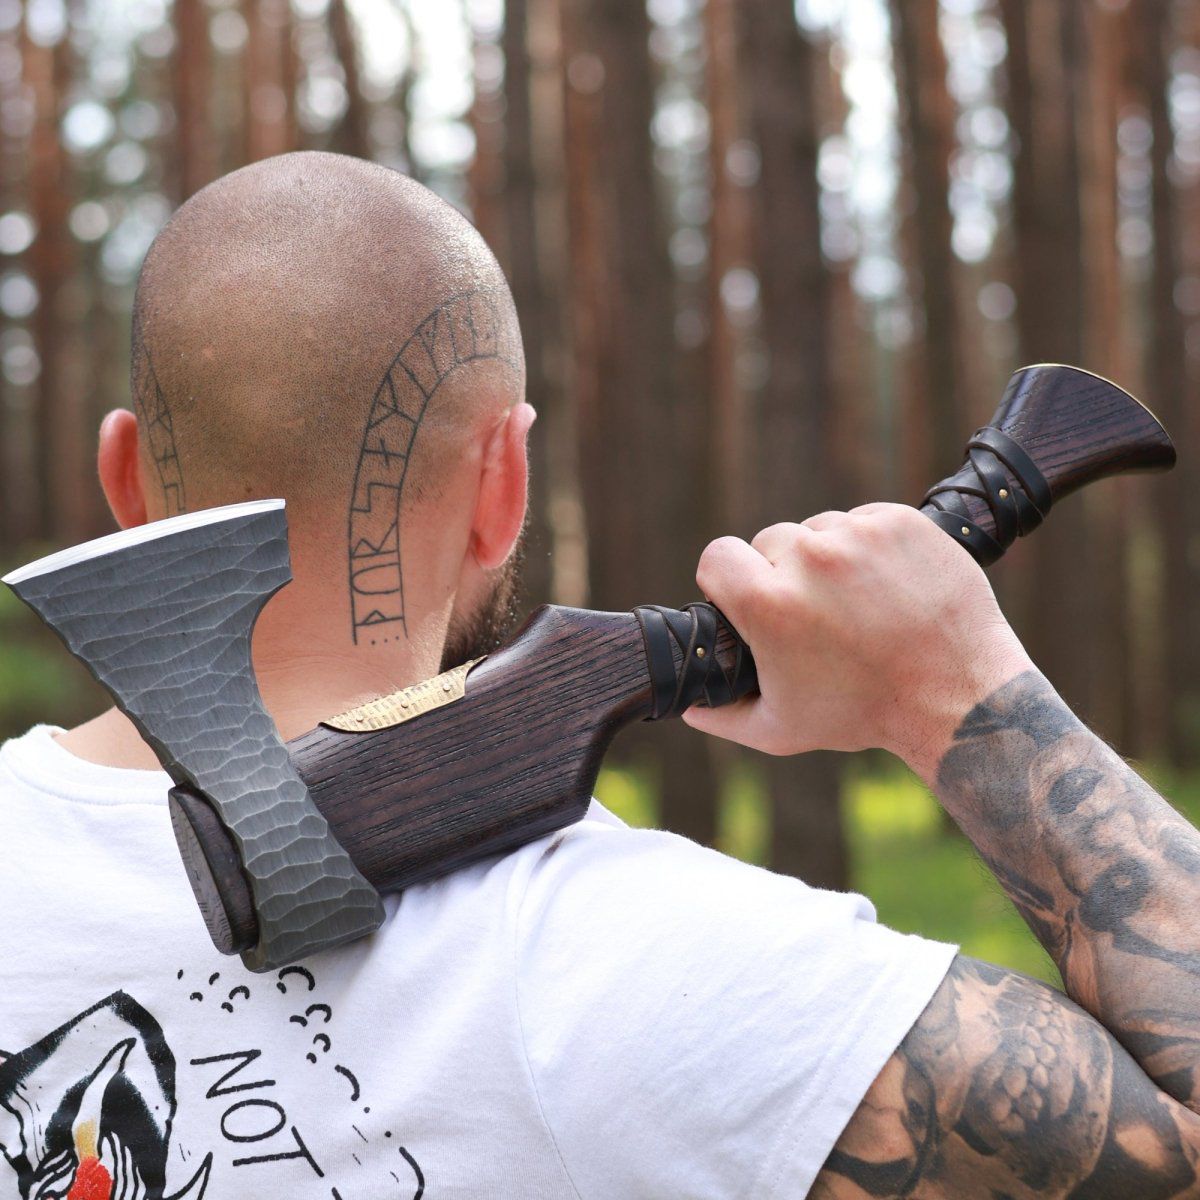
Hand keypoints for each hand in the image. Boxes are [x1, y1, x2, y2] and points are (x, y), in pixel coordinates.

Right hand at [683, 503, 1034, 779]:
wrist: (958, 694)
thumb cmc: (864, 714)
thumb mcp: (780, 730)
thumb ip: (723, 715)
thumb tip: (689, 707)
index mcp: (769, 603)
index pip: (717, 555)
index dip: (725, 578)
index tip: (744, 596)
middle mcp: (810, 559)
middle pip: (770, 541)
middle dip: (782, 572)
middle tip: (814, 613)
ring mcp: (859, 535)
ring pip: (819, 529)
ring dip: (828, 558)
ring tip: (857, 603)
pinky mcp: (901, 522)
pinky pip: (863, 520)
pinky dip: (869, 546)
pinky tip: (886, 586)